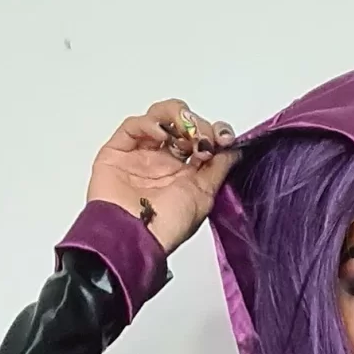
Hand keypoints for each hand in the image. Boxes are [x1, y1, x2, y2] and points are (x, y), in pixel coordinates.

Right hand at [86, 98, 238, 255]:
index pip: (201, 140)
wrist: (136, 237)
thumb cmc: (166, 227)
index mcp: (184, 175)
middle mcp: (163, 163)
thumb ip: (219, 169)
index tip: (224, 138)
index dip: (214, 132)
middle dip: (198, 125)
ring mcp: (141, 155)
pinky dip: (150, 123)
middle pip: (182, 124)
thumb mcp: (204, 196)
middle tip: (203, 139)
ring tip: (186, 132)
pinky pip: (133, 125)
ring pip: (159, 117)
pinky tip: (162, 136)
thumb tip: (235, 150)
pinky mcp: (118, 151)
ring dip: (177, 116)